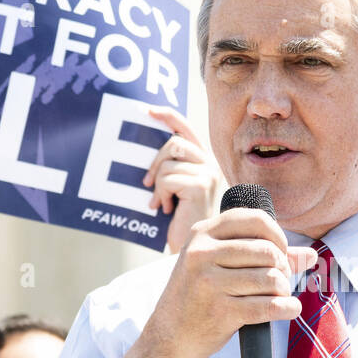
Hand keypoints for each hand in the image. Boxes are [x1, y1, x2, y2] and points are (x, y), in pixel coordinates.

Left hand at [141, 107, 227, 254]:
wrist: (194, 248)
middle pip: (173, 143)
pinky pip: (167, 178)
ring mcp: (208, 174)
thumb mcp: (175, 188)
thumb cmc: (181, 220)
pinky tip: (168, 208)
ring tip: (162, 202)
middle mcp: (211, 164)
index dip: (168, 116)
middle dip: (155, 163)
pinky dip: (161, 194)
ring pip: (168, 163)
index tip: (147, 110)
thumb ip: (170, 167)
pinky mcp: (201, 185)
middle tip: (148, 183)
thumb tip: (148, 149)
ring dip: (158, 184)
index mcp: (204, 161)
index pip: (186, 128)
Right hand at [143, 207, 319, 357]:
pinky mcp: (220, 311)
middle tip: (279, 281)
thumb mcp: (219, 265)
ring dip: (284, 290)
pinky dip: (287, 308)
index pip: (255, 219)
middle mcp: (202, 253)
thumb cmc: (200, 296)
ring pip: (271, 278)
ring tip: (278, 296)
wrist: (169, 337)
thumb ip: (265, 255)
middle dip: (282, 268)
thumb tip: (312, 255)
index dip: (277, 235)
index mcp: (202, 233)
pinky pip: (269, 306)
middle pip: (268, 251)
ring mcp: (209, 282)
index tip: (280, 254)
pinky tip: (289, 309)